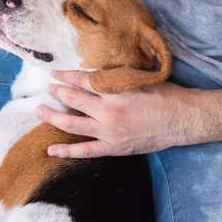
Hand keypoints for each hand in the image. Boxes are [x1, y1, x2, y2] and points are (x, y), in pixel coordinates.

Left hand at [37, 70, 202, 157]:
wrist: (181, 118)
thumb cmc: (165, 94)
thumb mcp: (139, 77)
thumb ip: (116, 76)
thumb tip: (97, 71)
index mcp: (113, 89)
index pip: (82, 79)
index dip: (66, 75)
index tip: (55, 73)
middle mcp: (107, 110)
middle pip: (73, 99)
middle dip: (58, 92)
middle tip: (49, 88)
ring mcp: (109, 131)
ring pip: (73, 123)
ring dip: (53, 116)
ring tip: (40, 110)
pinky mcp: (114, 147)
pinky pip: (86, 150)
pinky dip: (67, 150)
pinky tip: (51, 149)